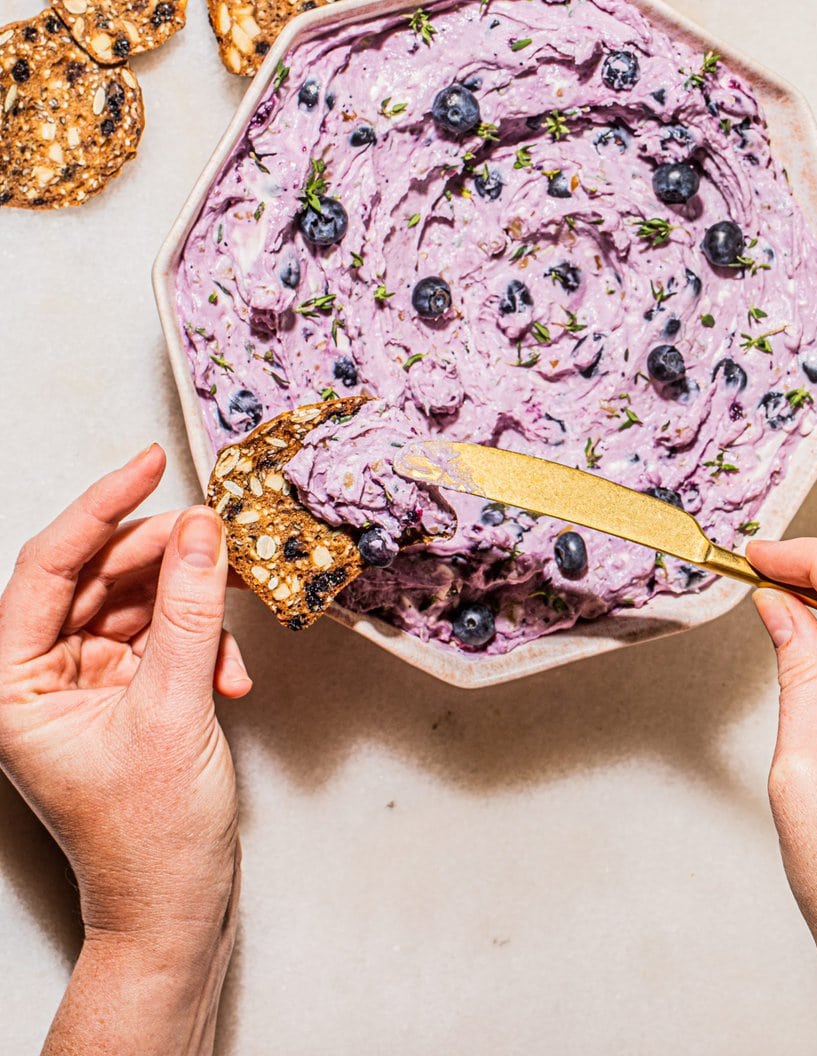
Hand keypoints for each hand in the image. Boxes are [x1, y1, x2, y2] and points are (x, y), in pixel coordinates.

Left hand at [0, 445, 251, 1054]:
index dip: (99, 507)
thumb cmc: (149, 838)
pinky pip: (162, 634)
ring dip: (193, 603)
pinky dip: (201, 641)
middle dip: (164, 558)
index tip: (146, 463)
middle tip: (221, 534)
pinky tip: (231, 674)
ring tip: (236, 608)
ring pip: (135, 599)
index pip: (48, 567)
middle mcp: (39, 675)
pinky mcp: (125, 692)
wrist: (173, 912)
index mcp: (13, 683)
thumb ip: (190, 613)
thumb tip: (203, 530)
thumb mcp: (175, 711)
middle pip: (98, 576)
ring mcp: (82, 683)